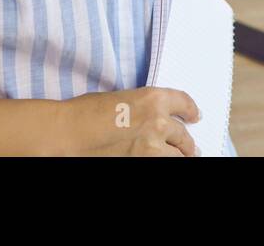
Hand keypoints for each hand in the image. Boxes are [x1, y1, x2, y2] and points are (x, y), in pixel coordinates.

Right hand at [48, 87, 201, 155]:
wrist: (68, 133)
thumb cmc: (85, 112)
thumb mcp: (121, 99)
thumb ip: (143, 108)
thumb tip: (152, 118)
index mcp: (153, 99)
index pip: (184, 103)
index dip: (192, 110)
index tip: (195, 116)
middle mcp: (159, 122)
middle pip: (184, 134)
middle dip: (188, 142)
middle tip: (191, 147)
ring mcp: (153, 147)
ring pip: (179, 155)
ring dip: (182, 156)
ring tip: (185, 157)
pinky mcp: (145, 163)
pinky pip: (164, 164)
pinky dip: (165, 162)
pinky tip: (165, 161)